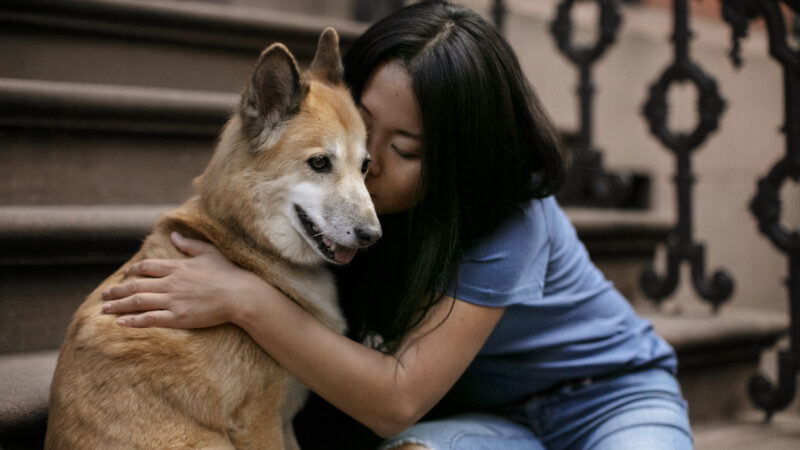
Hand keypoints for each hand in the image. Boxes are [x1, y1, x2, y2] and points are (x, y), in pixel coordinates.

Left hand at [102, 232, 271, 328]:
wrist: (240, 295)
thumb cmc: (228, 273)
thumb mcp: (209, 252)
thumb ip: (189, 245)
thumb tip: (174, 235)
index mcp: (177, 267)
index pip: (147, 267)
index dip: (133, 271)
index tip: (124, 275)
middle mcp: (171, 282)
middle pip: (136, 285)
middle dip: (117, 290)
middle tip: (104, 296)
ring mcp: (173, 300)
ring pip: (138, 302)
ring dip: (119, 305)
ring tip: (104, 309)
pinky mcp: (178, 317)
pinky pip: (150, 319)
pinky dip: (133, 321)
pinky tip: (120, 323)